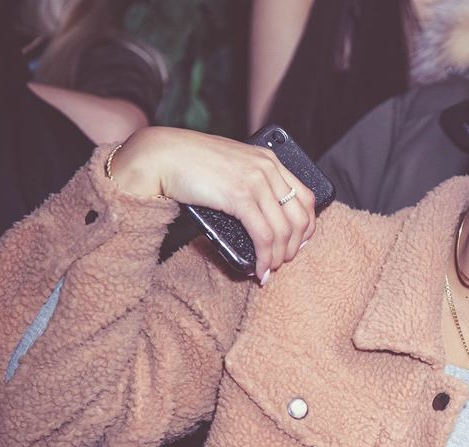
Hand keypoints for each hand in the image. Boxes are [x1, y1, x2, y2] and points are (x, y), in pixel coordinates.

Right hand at [111, 126, 315, 280]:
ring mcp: (255, 181)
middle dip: (295, 246)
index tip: (299, 244)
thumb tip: (263, 213)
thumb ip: (251, 180)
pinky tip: (259, 269)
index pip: (306, 197)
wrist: (161, 155)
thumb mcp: (232, 165)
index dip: (307, 226)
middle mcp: (267, 169)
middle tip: (283, 262)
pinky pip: (263, 236)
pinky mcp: (239, 196)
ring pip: (283, 231)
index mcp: (269, 159)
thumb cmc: (190, 162)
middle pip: (299, 217)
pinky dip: (264, 257)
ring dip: (279, 257)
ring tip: (268, 270)